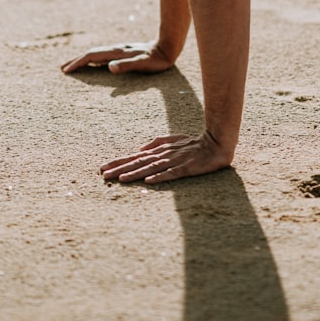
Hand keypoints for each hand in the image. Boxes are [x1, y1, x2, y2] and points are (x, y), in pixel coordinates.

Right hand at [61, 41, 173, 74]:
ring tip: (73, 66)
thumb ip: (126, 65)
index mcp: (116, 52)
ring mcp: (119, 51)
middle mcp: (115, 50)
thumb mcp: (143, 64)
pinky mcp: (124, 53)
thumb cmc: (156, 60)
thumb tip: (109, 67)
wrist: (167, 47)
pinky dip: (93, 60)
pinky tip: (93, 64)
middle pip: (91, 53)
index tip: (66, 70)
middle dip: (76, 60)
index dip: (78, 63)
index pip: (92, 56)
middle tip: (62, 68)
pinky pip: (103, 56)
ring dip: (83, 60)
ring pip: (96, 54)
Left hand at [100, 131, 231, 182]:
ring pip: (151, 168)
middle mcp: (164, 155)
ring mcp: (175, 161)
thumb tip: (140, 149)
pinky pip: (171, 173)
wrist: (216, 142)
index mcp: (160, 150)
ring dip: (135, 173)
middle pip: (139, 162)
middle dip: (120, 168)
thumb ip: (157, 142)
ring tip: (120, 179)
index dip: (119, 162)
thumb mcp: (174, 140)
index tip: (103, 168)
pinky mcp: (186, 168)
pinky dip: (160, 176)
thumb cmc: (194, 143)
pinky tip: (149, 181)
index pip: (135, 157)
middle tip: (103, 175)